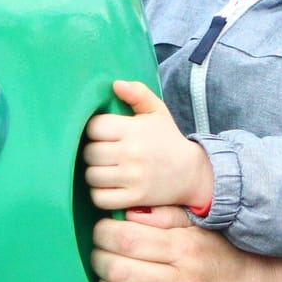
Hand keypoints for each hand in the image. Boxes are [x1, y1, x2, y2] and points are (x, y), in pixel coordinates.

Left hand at [82, 80, 214, 212]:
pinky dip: (100, 194)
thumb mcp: (157, 111)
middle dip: (93, 152)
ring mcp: (133, 177)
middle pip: (90, 153)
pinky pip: (100, 198)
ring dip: (95, 173)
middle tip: (103, 152)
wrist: (191, 173)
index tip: (103, 133)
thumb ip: (138, 93)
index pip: (94, 127)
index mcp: (134, 129)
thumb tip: (116, 84)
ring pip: (92, 176)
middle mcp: (132, 152)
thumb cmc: (167, 139)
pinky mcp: (134, 197)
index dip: (95, 130)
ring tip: (105, 169)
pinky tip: (108, 186)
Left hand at [92, 206, 271, 281]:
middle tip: (102, 252)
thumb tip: (129, 213)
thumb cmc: (228, 254)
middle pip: (118, 269)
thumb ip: (166, 214)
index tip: (104, 230)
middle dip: (100, 257)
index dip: (104, 232)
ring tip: (109, 279)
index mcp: (185, 248)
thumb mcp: (202, 224)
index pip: (125, 238)